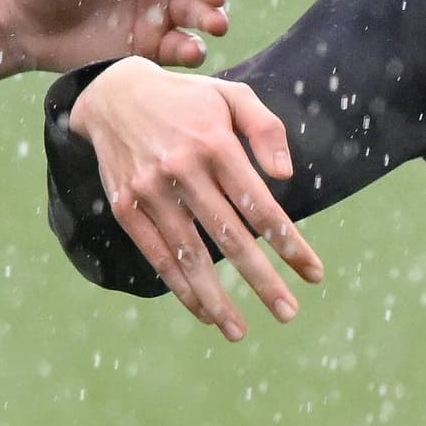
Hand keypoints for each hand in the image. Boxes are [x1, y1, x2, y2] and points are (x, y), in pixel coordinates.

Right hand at [72, 62, 325, 338]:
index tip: (314, 274)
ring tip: (240, 331)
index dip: (289, 244)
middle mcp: (182, 169)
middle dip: (262, 280)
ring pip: (190, 256)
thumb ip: (266, 129)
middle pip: (229, 237)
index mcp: (214, 143)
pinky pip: (158, 256)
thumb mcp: (232, 97)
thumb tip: (285, 177)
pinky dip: (180, 288)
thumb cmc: (187, 100)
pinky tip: (203, 311)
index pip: (260, 205)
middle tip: (288, 313)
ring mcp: (150, 191)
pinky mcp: (126, 208)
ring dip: (217, 298)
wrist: (112, 94)